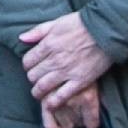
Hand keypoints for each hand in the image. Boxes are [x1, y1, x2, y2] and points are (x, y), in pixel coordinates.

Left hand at [19, 12, 109, 127]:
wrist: (105, 31)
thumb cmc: (81, 24)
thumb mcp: (56, 23)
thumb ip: (37, 32)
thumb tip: (21, 38)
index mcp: (47, 45)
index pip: (27, 62)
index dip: (28, 66)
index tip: (32, 67)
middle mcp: (54, 60)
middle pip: (33, 76)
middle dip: (32, 78)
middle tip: (37, 79)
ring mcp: (67, 72)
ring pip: (43, 87)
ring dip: (38, 92)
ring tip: (39, 93)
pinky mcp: (80, 81)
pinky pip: (62, 96)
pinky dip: (53, 102)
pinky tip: (50, 104)